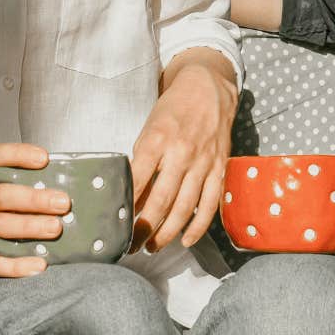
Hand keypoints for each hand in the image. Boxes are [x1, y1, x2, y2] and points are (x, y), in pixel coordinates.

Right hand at [0, 143, 66, 277]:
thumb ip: (27, 185)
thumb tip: (72, 187)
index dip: (18, 155)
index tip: (44, 159)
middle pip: (0, 196)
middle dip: (33, 199)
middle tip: (63, 203)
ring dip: (29, 227)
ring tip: (56, 228)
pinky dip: (17, 265)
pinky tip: (39, 264)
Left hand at [131, 49, 238, 252]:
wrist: (209, 88)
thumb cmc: (173, 109)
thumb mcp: (149, 127)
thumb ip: (142, 159)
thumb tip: (131, 194)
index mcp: (157, 140)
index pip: (137, 180)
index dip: (125, 206)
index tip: (115, 225)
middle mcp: (181, 153)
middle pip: (160, 201)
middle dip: (143, 228)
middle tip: (130, 246)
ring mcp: (203, 162)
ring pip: (184, 208)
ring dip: (167, 233)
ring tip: (152, 247)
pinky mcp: (219, 168)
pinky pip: (209, 204)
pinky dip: (198, 226)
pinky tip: (185, 240)